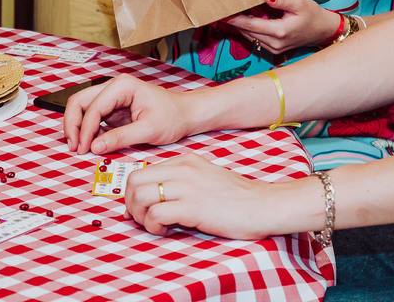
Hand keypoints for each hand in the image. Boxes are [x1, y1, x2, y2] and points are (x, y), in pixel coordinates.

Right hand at [63, 74, 191, 155]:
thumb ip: (120, 138)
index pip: (93, 107)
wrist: (185, 115)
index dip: (85, 130)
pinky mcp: (112, 109)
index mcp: (123, 86)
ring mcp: (112, 97)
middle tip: (74, 147)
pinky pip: (92, 118)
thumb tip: (94, 147)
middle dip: (73, 125)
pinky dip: (87, 131)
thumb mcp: (149, 130)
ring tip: (79, 148)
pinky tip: (91, 144)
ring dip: (78, 128)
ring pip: (82, 109)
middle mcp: (114, 87)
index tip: (84, 149)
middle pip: (79, 102)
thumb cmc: (173, 117)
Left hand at [124, 154, 285, 238]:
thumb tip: (151, 199)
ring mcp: (187, 187)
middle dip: (130, 204)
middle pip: (133, 181)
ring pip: (139, 196)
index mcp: (184, 161)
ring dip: (140, 216)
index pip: (140, 171)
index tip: (138, 209)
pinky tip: (166, 230)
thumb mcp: (205, 178)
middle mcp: (182, 169)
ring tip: (154, 226)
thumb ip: (180, 182)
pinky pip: (155, 214)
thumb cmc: (237, 197)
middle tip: (142, 219)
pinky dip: (153, 227)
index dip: (132, 194)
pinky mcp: (192, 207)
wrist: (263, 205)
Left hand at [222, 0, 339, 54]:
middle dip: (235, 22)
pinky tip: (244, 19)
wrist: (322, 31)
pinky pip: (256, 39)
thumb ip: (282, 0)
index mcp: (280, 32)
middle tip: (222, 9)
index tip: (222, 13)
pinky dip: (249, 30)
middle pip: (247, 32)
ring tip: (230, 13)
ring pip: (250, 37)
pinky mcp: (274, 50)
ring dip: (241, 26)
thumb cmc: (312, 15)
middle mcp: (275, 43)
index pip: (251, 25)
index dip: (235, 19)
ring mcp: (274, 49)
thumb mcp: (300, 3)